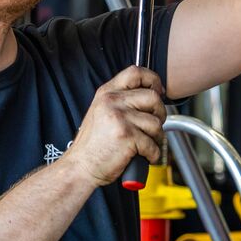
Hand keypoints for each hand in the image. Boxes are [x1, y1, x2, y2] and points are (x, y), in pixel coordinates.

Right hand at [66, 66, 166, 186]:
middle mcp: (112, 102)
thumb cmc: (93, 145)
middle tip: (153, 126)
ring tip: (145, 145)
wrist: (80, 167)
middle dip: (160, 114)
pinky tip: (143, 156)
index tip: (159, 92)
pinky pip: (153, 144)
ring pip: (156, 123)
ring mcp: (120, 118)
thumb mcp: (102, 113)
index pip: (135, 73)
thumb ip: (121, 101)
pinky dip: (152, 154)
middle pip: (153, 97)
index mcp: (107, 93)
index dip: (153, 80)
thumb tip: (152, 95)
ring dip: (156, 138)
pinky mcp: (127, 136)